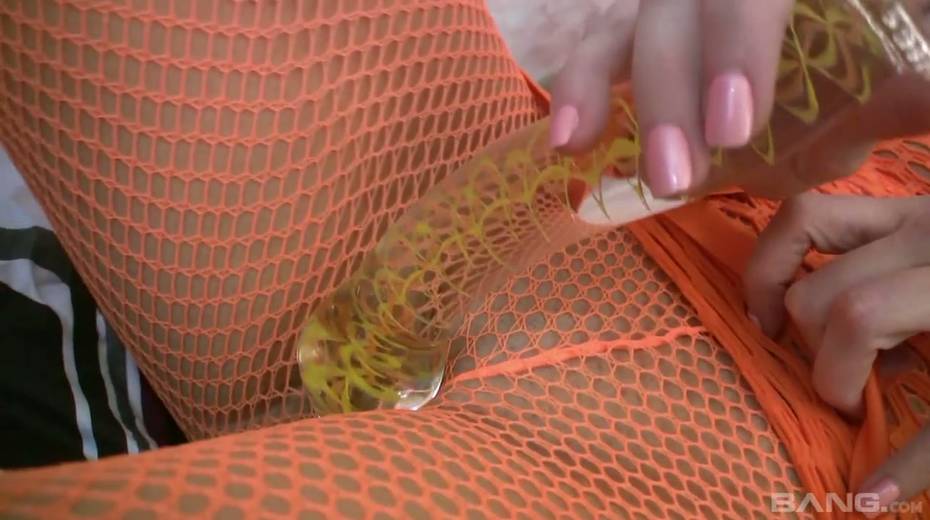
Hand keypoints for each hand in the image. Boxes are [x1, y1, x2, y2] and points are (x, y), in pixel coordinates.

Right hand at [548, 0, 929, 198]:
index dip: (735, 49)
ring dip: (600, 87)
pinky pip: (604, 49)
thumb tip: (916, 104)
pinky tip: (566, 140)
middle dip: (667, 93)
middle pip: (677, 12)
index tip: (734, 128)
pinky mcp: (651, 31)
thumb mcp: (904, 48)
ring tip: (578, 145)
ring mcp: (677, 5)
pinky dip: (582, 91)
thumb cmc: (885, 35)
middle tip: (674, 176)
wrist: (868, 27)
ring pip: (625, 23)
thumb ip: (906, 80)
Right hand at [744, 193, 929, 512]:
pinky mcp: (897, 204)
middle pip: (822, 290)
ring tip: (779, 324)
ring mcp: (908, 207)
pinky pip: (812, 211)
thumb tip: (865, 500)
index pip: (859, 318)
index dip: (839, 377)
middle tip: (848, 380)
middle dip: (818, 350)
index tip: (855, 412)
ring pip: (798, 226)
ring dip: (779, 285)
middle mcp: (924, 228)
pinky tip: (786, 285)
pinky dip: (783, 250)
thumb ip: (929, 450)